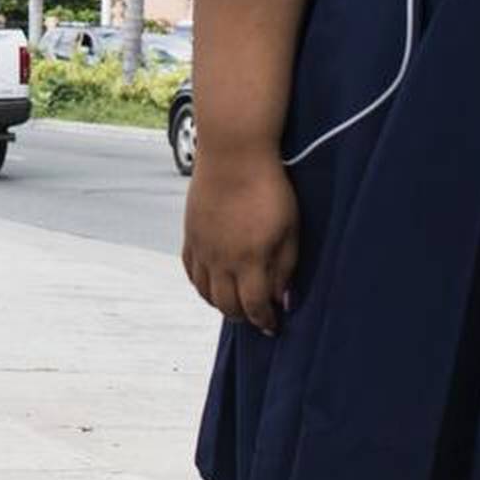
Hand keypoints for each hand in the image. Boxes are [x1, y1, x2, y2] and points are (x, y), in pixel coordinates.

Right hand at [182, 155, 300, 333]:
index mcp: (250, 259)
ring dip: (221, 304)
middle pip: (226, 306)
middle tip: (256, 315)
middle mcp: (221, 260)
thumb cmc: (269, 188)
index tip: (273, 325)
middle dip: (243, 317)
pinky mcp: (190, 235)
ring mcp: (202, 248)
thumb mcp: (290, 229)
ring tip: (235, 302)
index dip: (264, 321)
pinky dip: (201, 285)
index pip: (254, 306)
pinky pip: (191, 272)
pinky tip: (214, 283)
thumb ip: (286, 267)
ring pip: (205, 293)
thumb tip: (282, 300)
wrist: (233, 154)